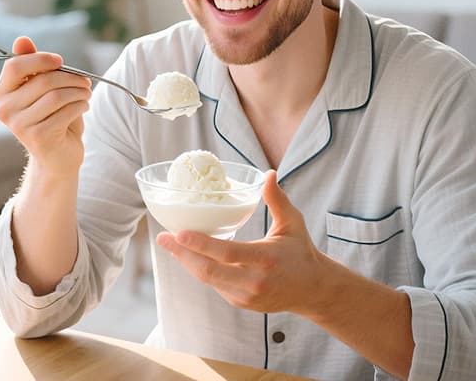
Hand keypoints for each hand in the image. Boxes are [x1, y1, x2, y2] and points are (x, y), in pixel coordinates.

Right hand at [0, 36, 90, 177]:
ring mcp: (20, 125)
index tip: (60, 61)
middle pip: (42, 80)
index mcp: (2, 93)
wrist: (58, 157)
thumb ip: (33, 65)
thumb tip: (22, 39)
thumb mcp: (43, 89)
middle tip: (85, 81)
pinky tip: (83, 107)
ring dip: (79, 92)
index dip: (40, 59)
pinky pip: (65, 112)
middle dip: (70, 77)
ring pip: (56, 96)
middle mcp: (5, 110)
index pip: (15, 66)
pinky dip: (80, 105)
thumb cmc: (52, 117)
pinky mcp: (38, 137)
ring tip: (86, 94)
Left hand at [156, 171, 325, 313]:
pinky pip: (214, 284)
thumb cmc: (302, 251)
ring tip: (171, 244)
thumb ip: (277, 199)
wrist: (313, 290)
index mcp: (265, 259)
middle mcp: (253, 281)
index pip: (227, 253)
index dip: (200, 244)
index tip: (179, 232)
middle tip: (163, 237)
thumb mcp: (293, 223)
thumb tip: (268, 173)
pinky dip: (200, 269)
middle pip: (208, 270)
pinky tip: (189, 255)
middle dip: (182, 254)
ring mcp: (245, 295)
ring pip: (207, 279)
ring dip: (187, 261)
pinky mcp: (241, 302)